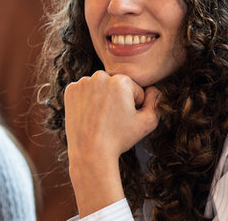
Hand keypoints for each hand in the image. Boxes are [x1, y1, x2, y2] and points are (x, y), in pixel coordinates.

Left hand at [64, 71, 159, 215]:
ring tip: (100, 118)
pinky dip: (87, 101)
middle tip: (112, 120)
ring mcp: (82, 82)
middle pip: (116, 86)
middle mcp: (100, 76)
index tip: (124, 119)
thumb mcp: (148, 122)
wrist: (90, 152)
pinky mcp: (70, 90)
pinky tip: (89, 115)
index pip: (134, 90)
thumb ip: (156, 102)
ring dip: (102, 99)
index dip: (133, 106)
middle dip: (118, 99)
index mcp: (121, 80)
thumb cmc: (120, 138)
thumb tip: (154, 88)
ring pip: (100, 88)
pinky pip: (85, 91)